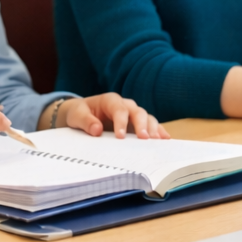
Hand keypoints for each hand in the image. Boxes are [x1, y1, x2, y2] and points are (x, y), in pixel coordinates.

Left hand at [49, 94, 169, 139]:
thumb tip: (97, 129)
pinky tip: (165, 139)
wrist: (82, 113)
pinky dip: (158, 130)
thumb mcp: (76, 115)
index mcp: (110, 100)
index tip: (120, 137)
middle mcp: (125, 105)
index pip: (119, 109)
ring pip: (147, 117)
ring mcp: (133, 114)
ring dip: (153, 128)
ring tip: (157, 141)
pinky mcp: (137, 124)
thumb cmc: (80, 113)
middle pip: (137, 112)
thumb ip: (86, 121)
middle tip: (144, 139)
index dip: (121, 122)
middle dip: (141, 125)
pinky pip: (150, 125)